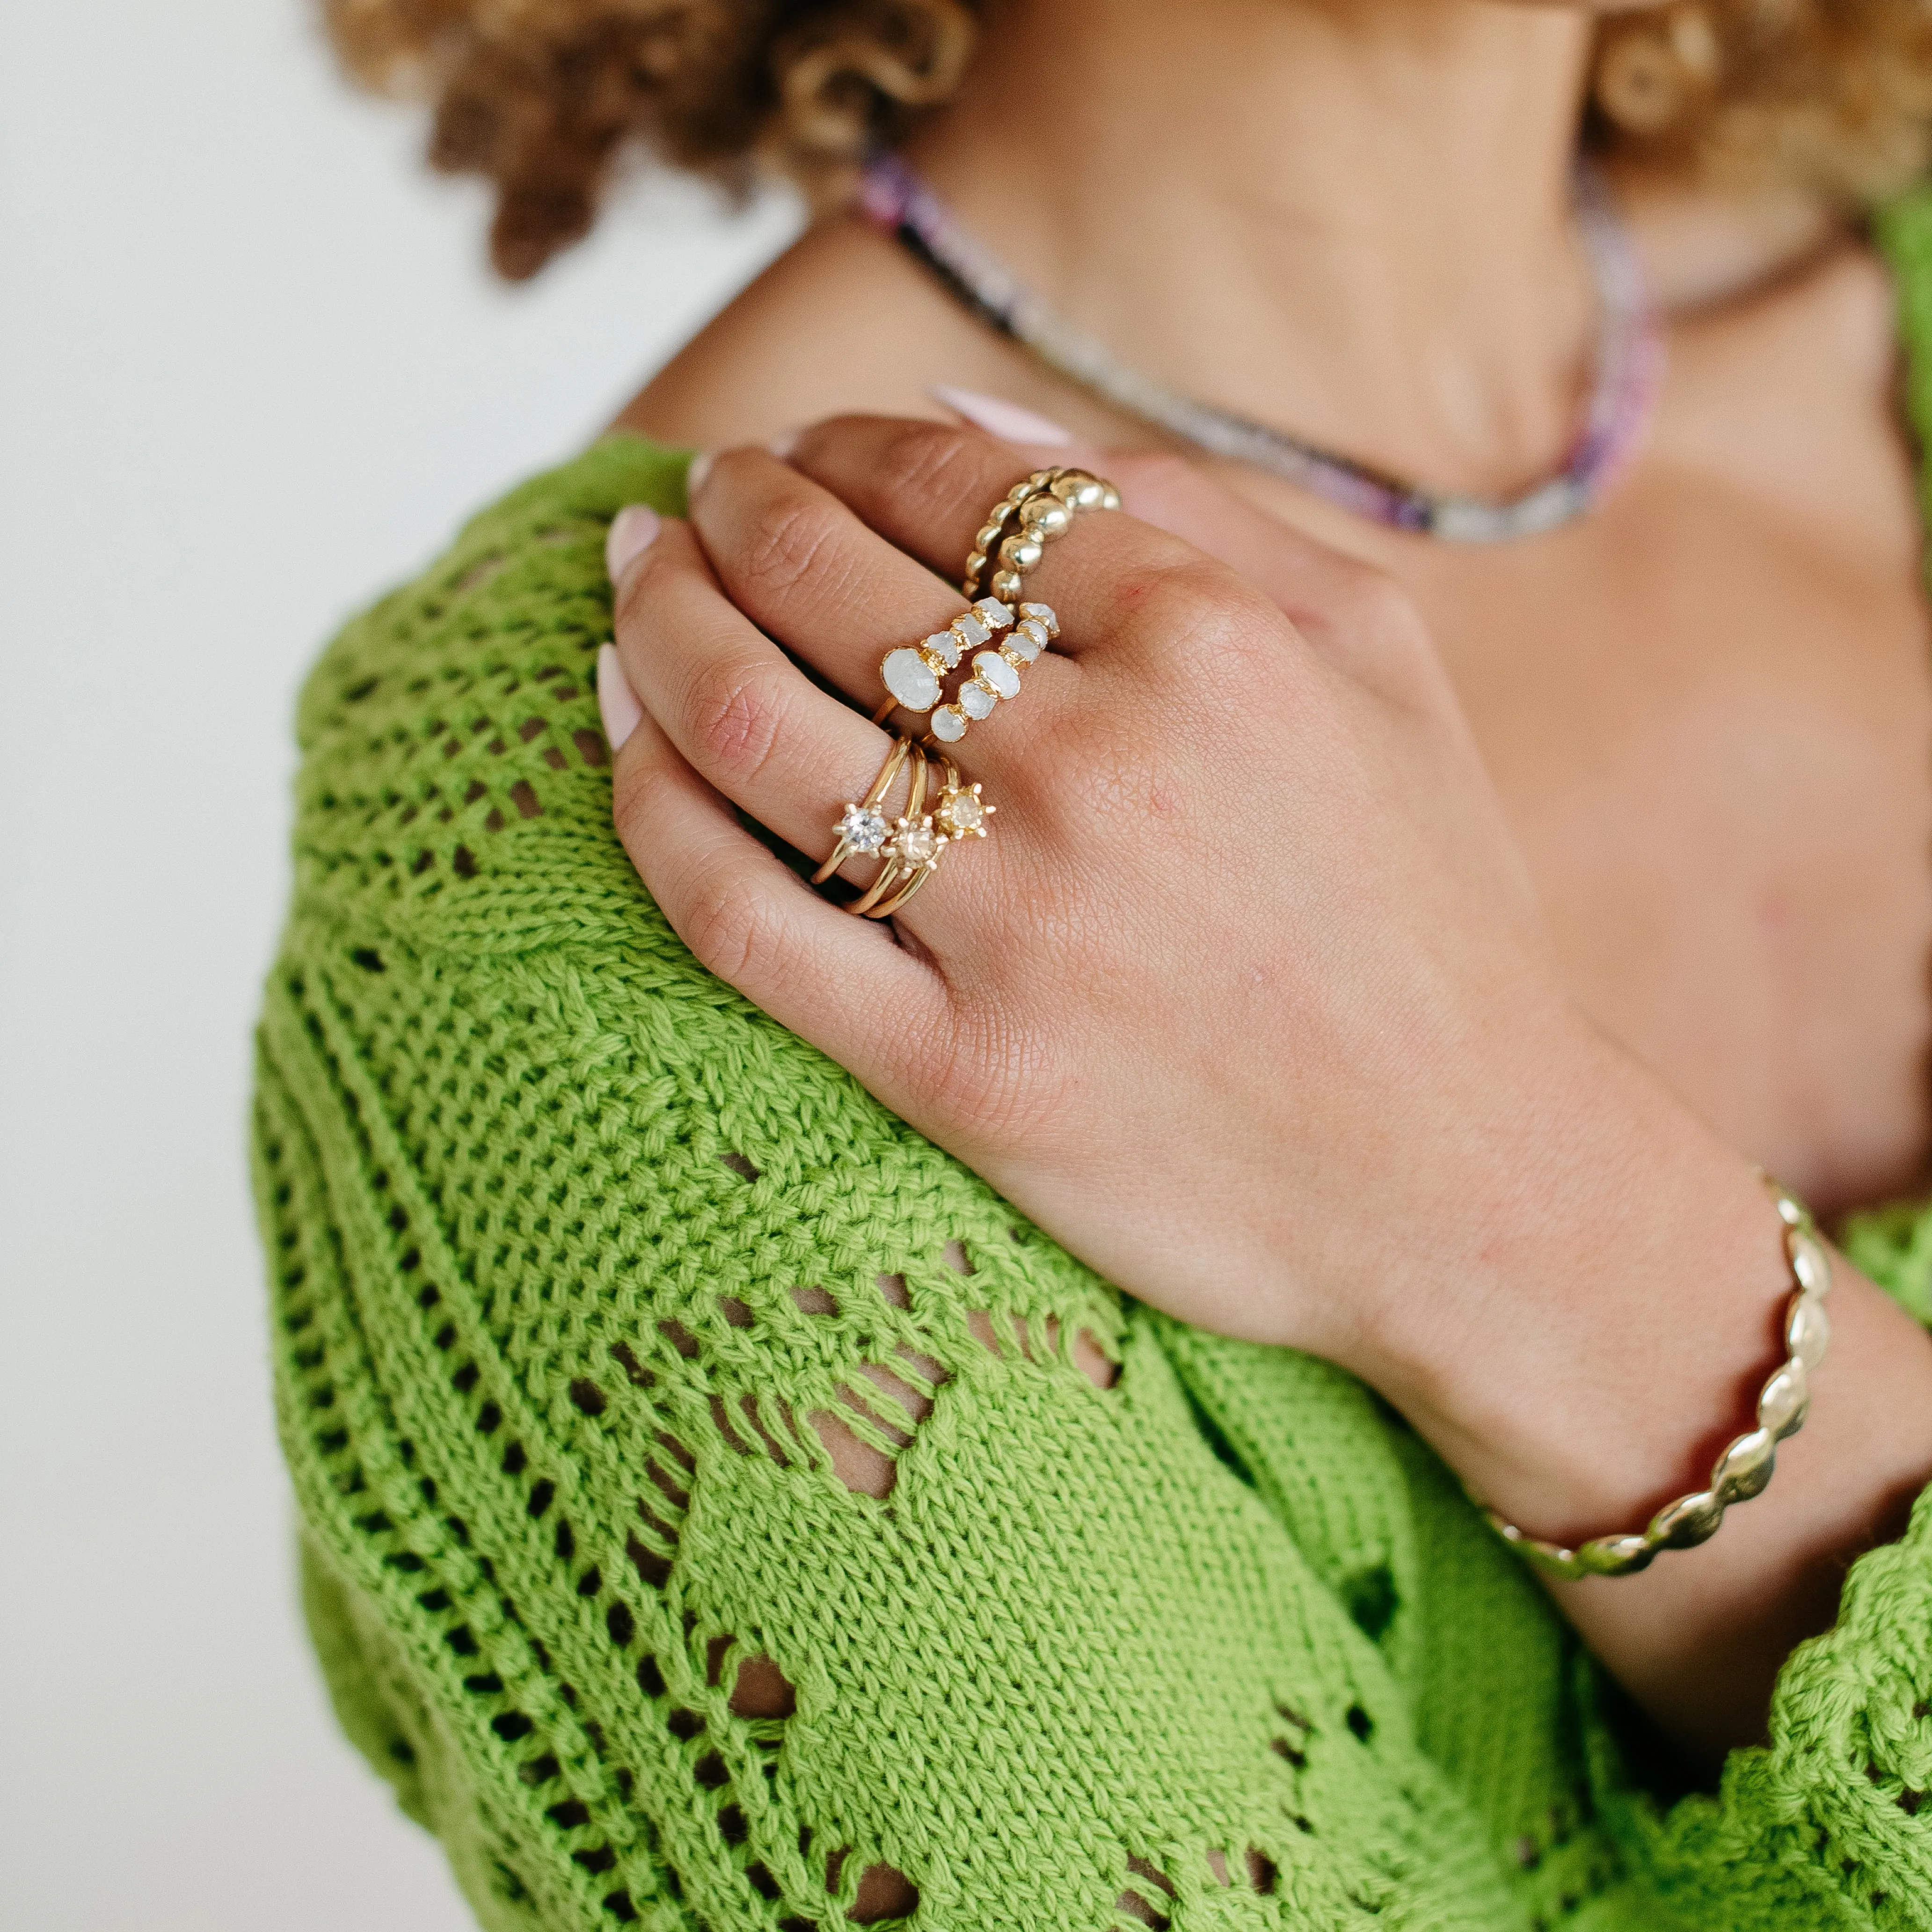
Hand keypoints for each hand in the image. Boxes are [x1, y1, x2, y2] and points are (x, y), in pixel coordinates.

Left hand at [603, 416, 1596, 1367]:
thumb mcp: (1376, 654)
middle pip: (823, 584)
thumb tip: (956, 418)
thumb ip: (1190, 503)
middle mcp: (1105, 766)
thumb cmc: (1427, 909)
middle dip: (722, 514)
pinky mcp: (958, 1075)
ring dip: (654, 632)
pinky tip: (628, 749)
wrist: (1466, 1182)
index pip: (949, 486)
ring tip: (634, 593)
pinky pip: (740, 919)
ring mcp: (1023, 926)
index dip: (835, 449)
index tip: (794, 458)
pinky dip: (652, 813)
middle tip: (685, 508)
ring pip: (750, 730)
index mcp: (1215, 640)